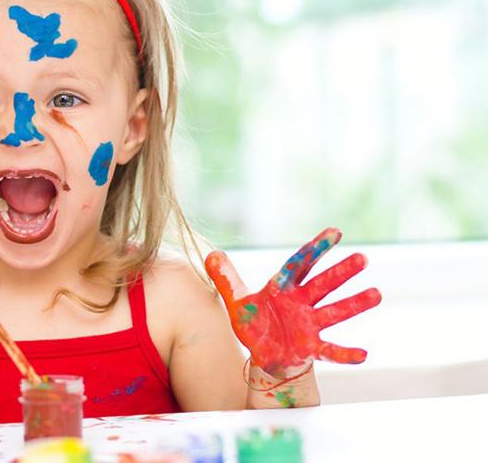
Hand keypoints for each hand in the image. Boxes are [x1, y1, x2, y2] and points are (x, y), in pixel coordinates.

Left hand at [205, 228, 380, 376]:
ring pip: (334, 311)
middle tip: (363, 258)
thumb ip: (226, 280)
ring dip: (354, 304)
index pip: (301, 264)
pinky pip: (330, 350)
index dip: (316, 248)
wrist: (265, 355)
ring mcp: (310, 324)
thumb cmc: (256, 325)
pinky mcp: (312, 347)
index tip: (336, 232)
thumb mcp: (238, 302)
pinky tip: (363, 354)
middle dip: (341, 272)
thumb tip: (211, 253)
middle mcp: (302, 302)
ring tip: (376, 294)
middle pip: (323, 284)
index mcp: (285, 288)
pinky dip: (346, 353)